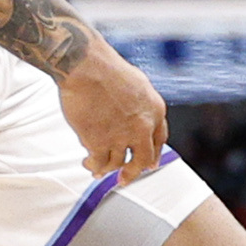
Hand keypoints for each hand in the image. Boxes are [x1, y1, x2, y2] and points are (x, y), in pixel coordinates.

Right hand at [58, 38, 167, 180]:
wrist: (86, 66)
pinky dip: (93, 165)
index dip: (153, 154)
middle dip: (133, 172)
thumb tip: (137, 116)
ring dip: (106, 169)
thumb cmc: (106, 68)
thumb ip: (140, 105)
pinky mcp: (99, 142)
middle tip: (125, 179)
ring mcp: (121, 137)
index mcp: (155, 111)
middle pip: (141, 160)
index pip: (159, 140)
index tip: (149, 164)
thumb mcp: (137, 84)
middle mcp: (142, 127)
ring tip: (96, 169)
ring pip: (117, 164)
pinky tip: (88, 163)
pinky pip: (98, 162)